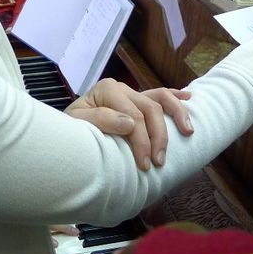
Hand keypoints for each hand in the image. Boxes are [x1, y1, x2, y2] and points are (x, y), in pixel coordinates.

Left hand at [66, 79, 193, 171]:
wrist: (63, 133)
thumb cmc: (70, 130)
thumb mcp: (76, 124)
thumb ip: (99, 120)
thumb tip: (130, 123)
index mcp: (108, 90)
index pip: (133, 115)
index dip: (141, 140)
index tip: (145, 165)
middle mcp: (122, 88)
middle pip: (150, 108)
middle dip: (158, 136)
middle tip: (159, 163)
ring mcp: (132, 93)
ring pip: (161, 98)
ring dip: (177, 115)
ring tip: (188, 132)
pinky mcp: (138, 101)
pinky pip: (161, 94)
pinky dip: (175, 96)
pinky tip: (189, 99)